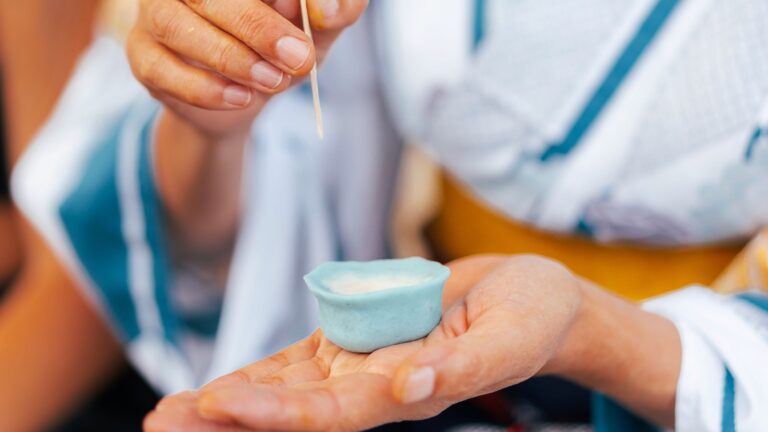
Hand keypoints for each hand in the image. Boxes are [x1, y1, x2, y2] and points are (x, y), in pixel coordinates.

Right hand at [127, 0, 367, 137]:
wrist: (246, 98)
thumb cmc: (283, 49)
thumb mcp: (319, 31)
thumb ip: (334, 11)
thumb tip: (325, 6)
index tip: (309, 13)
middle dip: (256, 25)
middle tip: (297, 57)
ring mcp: (155, 11)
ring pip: (174, 24)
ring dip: (230, 57)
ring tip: (273, 81)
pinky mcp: (142, 54)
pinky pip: (161, 69)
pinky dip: (205, 89)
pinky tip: (242, 98)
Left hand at [144, 255, 583, 430]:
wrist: (532, 299)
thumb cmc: (532, 317)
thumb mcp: (509, 338)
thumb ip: (461, 367)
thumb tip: (409, 389)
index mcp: (411, 391)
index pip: (335, 412)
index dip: (278, 412)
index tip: (219, 406)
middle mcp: (377, 386)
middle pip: (294, 408)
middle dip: (230, 417)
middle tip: (162, 422)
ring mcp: (365, 364)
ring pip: (288, 388)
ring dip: (231, 400)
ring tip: (169, 411)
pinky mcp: (360, 340)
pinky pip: (304, 361)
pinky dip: (261, 373)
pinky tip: (220, 386)